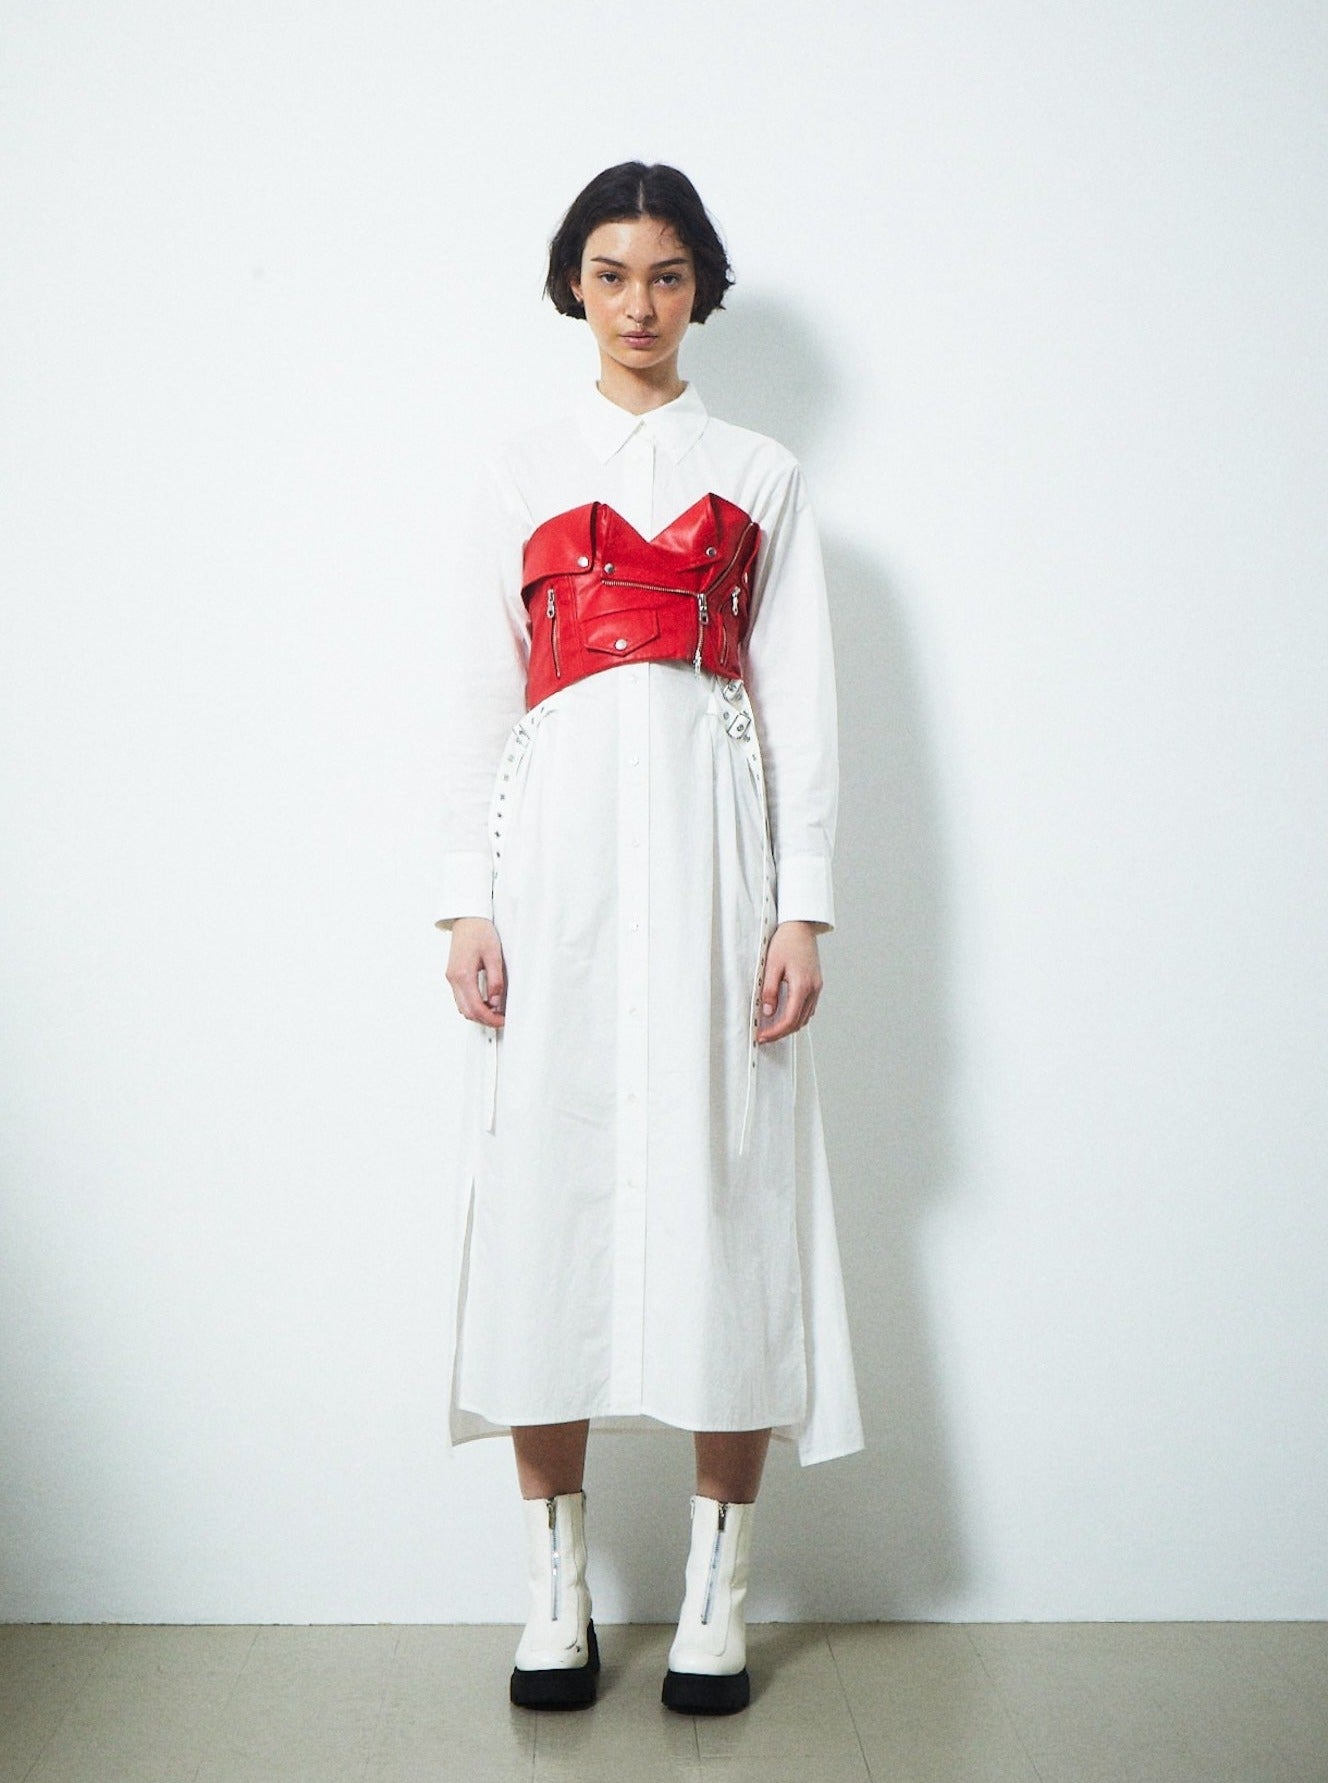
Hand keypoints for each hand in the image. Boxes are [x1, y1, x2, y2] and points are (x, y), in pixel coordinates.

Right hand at [446, 917, 506, 1027]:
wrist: (467, 919)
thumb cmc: (480, 932)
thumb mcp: (494, 955)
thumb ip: (495, 980)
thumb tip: (496, 1001)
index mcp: (463, 974)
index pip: (475, 1007)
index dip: (490, 1019)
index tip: (502, 1020)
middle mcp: (453, 978)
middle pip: (466, 1011)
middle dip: (484, 1020)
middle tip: (500, 1019)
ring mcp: (451, 977)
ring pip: (462, 1006)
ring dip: (478, 1013)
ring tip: (495, 1010)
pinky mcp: (453, 975)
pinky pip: (460, 997)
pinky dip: (472, 1004)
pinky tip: (485, 1001)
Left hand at [756, 921, 822, 1042]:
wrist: (801, 927)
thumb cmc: (786, 942)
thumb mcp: (771, 965)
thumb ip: (770, 990)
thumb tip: (768, 1012)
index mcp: (802, 985)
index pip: (790, 1019)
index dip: (775, 1032)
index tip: (762, 1036)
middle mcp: (813, 989)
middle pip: (799, 1022)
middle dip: (781, 1032)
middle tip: (764, 1036)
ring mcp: (817, 987)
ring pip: (805, 1017)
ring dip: (790, 1026)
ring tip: (772, 1028)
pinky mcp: (816, 984)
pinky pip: (808, 1008)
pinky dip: (797, 1016)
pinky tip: (785, 1014)